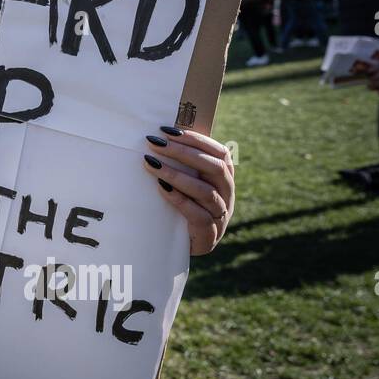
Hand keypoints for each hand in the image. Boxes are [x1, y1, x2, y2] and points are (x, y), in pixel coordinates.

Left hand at [142, 127, 233, 255]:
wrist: (184, 246)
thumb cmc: (184, 207)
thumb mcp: (188, 183)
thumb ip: (184, 164)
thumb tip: (160, 136)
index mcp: (225, 179)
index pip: (220, 152)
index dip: (197, 140)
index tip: (168, 131)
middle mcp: (227, 195)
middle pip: (214, 168)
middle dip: (183, 153)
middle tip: (156, 144)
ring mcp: (221, 215)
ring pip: (206, 191)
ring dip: (176, 175)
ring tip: (151, 164)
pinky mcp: (209, 234)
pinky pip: (198, 215)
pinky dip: (179, 200)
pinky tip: (161, 188)